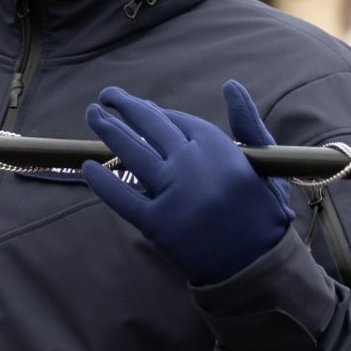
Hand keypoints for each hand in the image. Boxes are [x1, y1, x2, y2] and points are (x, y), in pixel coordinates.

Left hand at [82, 81, 295, 286]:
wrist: (256, 265)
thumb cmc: (262, 211)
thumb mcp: (262, 162)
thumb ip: (246, 121)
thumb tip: (230, 84)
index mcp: (219, 147)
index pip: (177, 121)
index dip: (155, 112)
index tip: (140, 106)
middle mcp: (193, 166)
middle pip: (150, 127)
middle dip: (125, 107)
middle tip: (107, 95)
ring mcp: (173, 194)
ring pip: (132, 153)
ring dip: (108, 130)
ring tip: (92, 114)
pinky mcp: (158, 225)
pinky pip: (122, 198)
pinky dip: (103, 182)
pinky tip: (88, 167)